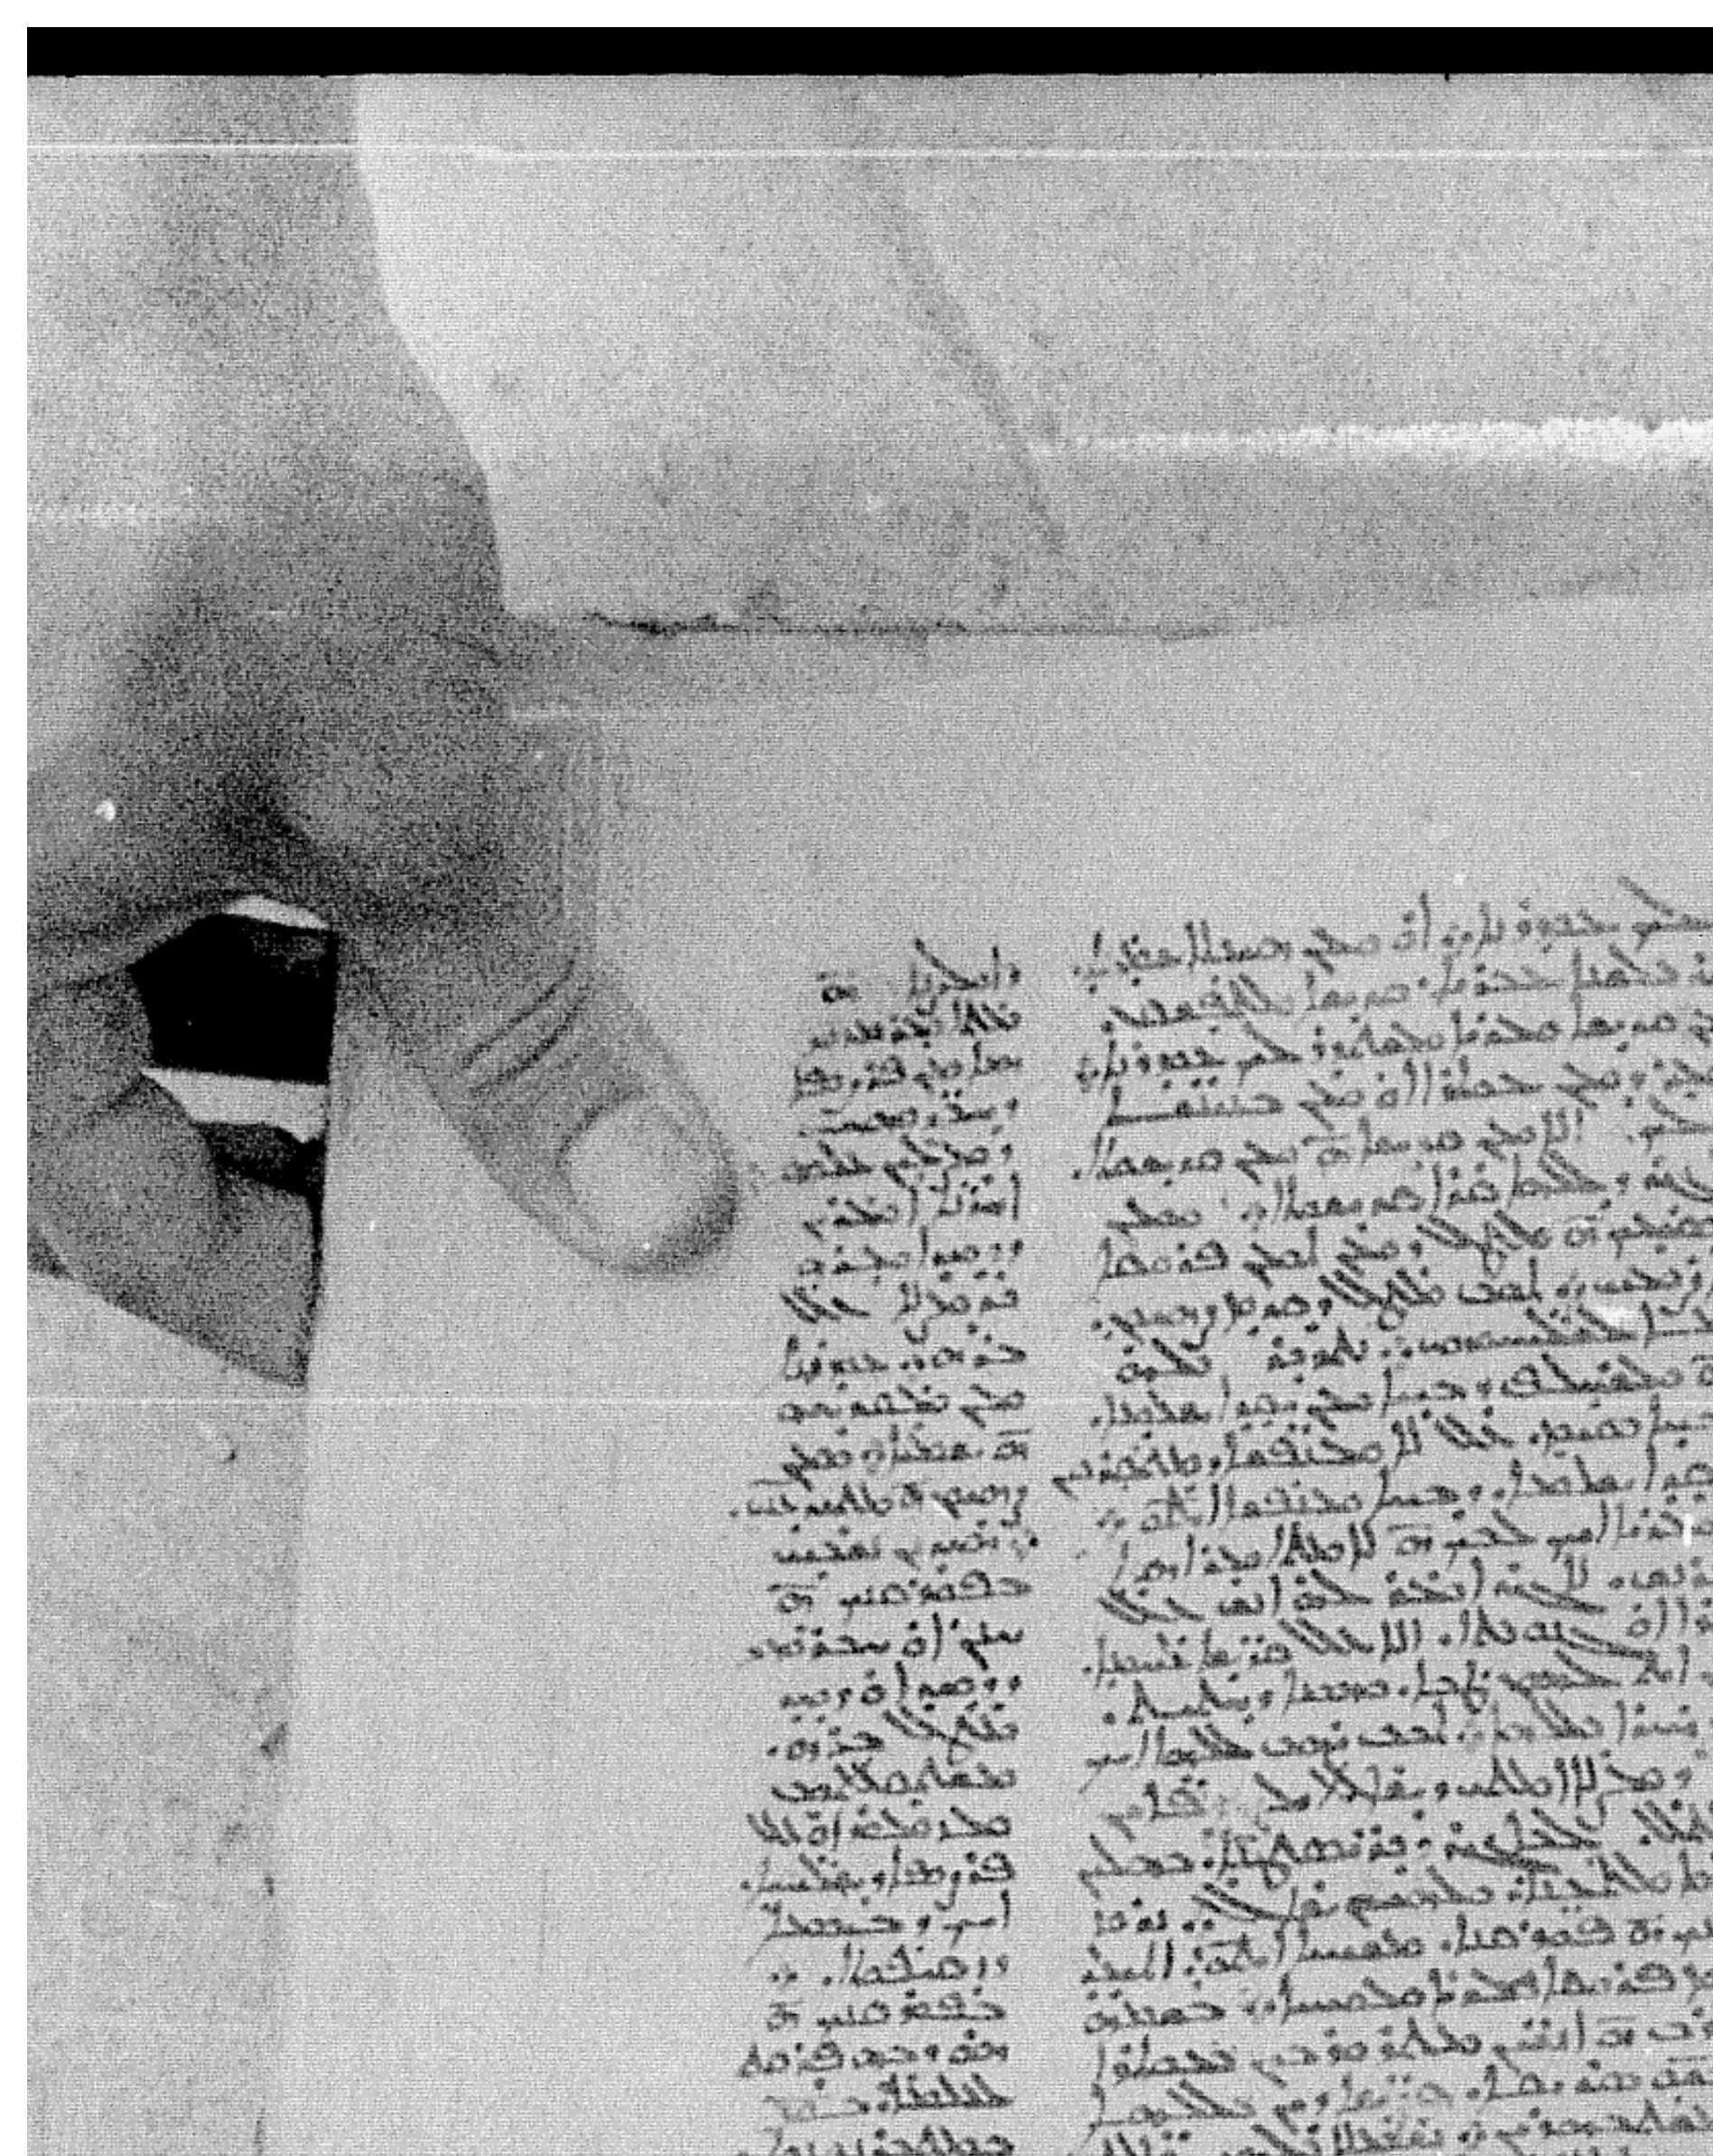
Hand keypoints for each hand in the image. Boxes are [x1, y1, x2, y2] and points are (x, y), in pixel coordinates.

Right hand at [31, 81, 733, 1381]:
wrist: (155, 241)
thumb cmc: (215, 506)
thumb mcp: (407, 815)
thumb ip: (511, 1032)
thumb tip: (643, 1213)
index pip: (114, 1222)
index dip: (282, 1299)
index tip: (429, 1347)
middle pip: (138, 1113)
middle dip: (330, 1172)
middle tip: (515, 1236)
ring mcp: (29, 799)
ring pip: (173, 993)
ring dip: (342, 1049)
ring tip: (526, 1095)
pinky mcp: (84, 710)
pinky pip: (190, 873)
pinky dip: (319, 925)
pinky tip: (466, 940)